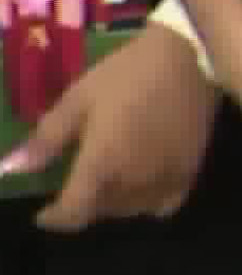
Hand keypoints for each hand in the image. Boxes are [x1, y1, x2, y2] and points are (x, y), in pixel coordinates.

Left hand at [0, 24, 219, 230]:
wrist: (189, 56)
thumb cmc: (128, 73)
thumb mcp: (80, 97)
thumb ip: (48, 138)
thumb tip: (14, 169)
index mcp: (103, 164)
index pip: (74, 213)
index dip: (54, 218)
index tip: (43, 212)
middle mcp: (134, 181)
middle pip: (101, 212)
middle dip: (83, 203)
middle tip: (77, 180)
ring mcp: (166, 179)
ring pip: (131, 210)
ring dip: (112, 203)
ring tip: (107, 181)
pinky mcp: (190, 172)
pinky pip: (163, 205)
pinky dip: (147, 203)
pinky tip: (142, 185)